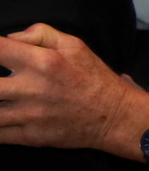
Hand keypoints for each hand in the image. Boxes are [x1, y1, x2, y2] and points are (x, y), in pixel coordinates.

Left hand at [0, 24, 148, 160]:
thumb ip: (40, 33)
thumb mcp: (75, 45)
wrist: (116, 117)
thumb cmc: (95, 79)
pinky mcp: (31, 137)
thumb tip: (11, 38)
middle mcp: (31, 88)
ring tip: (2, 98)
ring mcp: (29, 115)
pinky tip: (3, 118)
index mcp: (41, 62)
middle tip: (1, 83)